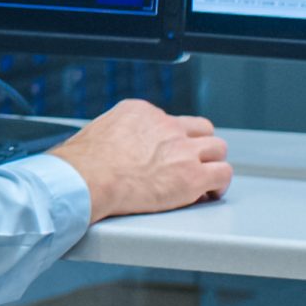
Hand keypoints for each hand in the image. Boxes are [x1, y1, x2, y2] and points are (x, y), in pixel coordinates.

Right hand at [50, 100, 232, 221]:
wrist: (88, 179)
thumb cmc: (82, 164)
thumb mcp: (97, 133)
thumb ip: (114, 137)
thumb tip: (107, 151)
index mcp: (142, 112)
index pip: (170, 121)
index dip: (172, 141)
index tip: (167, 156)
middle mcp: (166, 125)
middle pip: (201, 130)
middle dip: (199, 147)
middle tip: (192, 164)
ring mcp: (183, 149)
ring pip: (217, 148)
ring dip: (212, 164)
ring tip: (206, 180)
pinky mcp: (192, 175)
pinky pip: (222, 174)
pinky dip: (219, 185)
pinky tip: (210, 194)